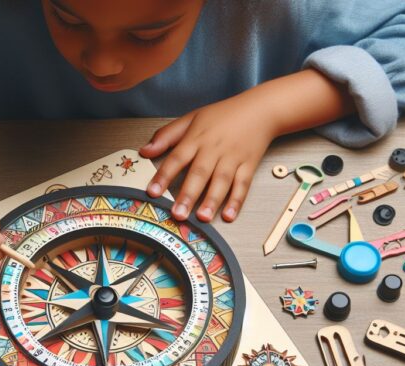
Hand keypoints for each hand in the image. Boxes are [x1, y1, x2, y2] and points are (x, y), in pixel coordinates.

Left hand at [140, 92, 275, 222]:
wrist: (260, 109)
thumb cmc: (223, 115)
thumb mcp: (191, 118)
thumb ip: (166, 136)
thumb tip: (144, 151)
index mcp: (197, 138)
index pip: (177, 158)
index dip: (163, 175)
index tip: (152, 192)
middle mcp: (214, 149)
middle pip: (199, 173)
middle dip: (188, 195)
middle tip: (177, 214)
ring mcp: (232, 158)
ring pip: (221, 181)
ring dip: (211, 201)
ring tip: (201, 218)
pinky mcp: (249, 165)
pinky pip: (243, 185)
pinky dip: (236, 201)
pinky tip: (228, 216)